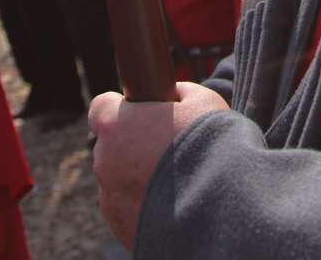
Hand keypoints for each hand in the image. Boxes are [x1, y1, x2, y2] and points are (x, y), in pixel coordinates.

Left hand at [89, 82, 227, 247]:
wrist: (221, 204)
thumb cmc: (210, 144)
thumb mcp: (201, 100)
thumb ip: (177, 93)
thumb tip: (173, 96)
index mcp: (117, 125)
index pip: (100, 108)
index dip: (121, 110)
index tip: (139, 116)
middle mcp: (104, 160)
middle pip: (110, 146)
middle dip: (131, 145)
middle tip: (164, 150)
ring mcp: (110, 198)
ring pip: (117, 179)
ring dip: (135, 177)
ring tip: (172, 181)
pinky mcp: (120, 227)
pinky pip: (125, 208)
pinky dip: (141, 205)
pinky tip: (169, 203)